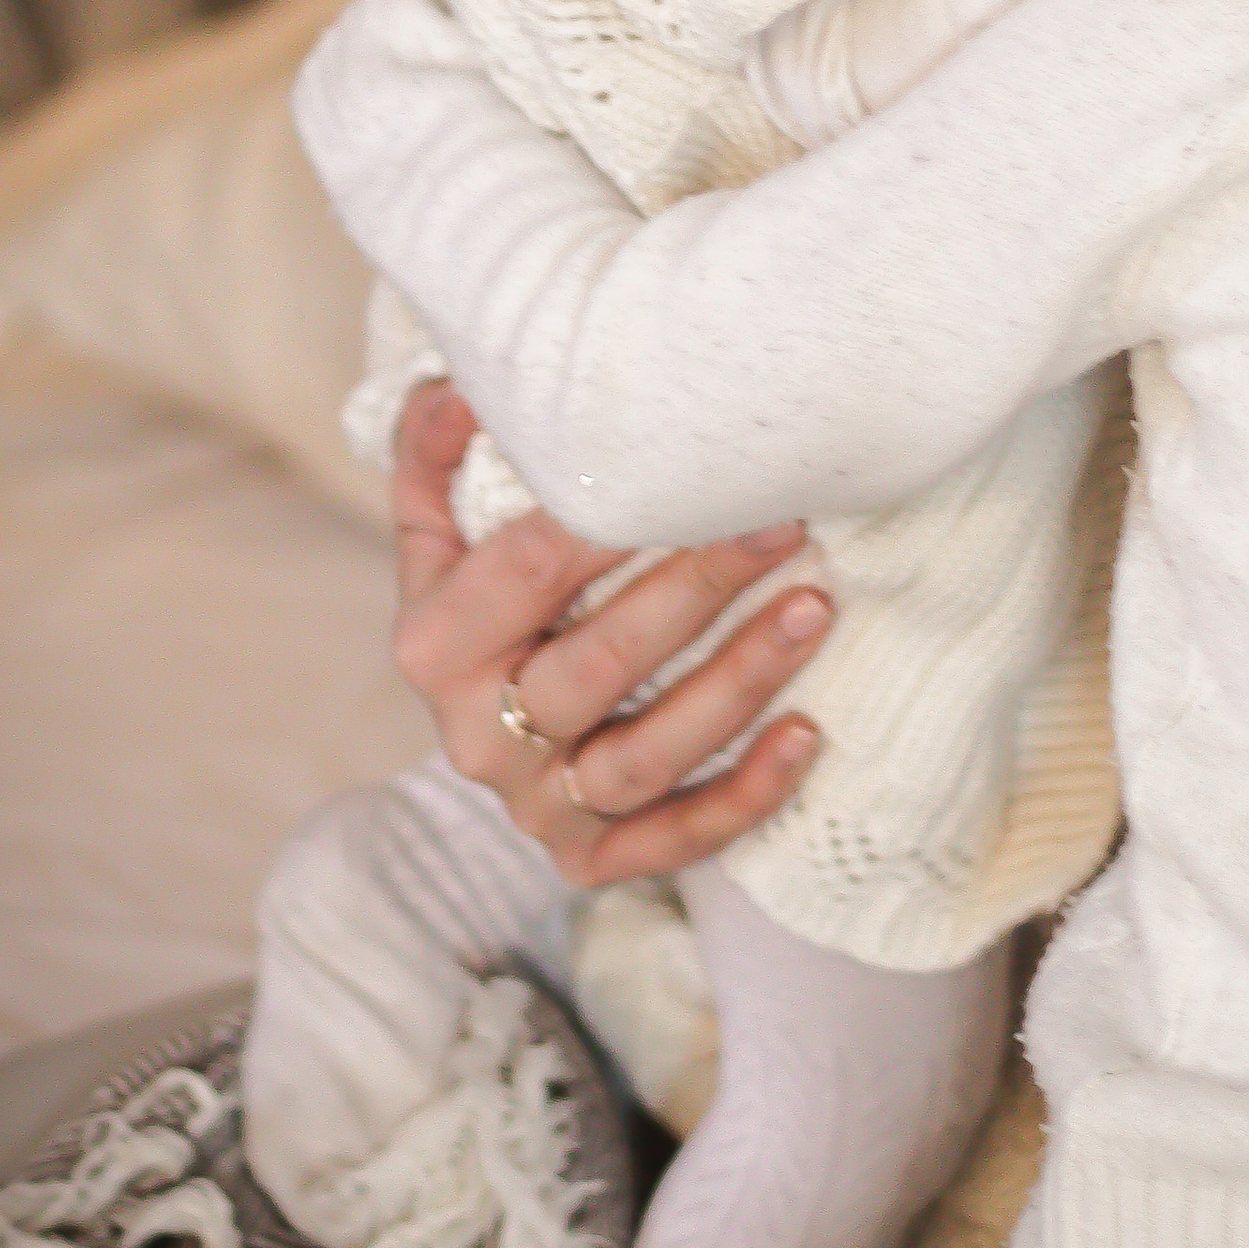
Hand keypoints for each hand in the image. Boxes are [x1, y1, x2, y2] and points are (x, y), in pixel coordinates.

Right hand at [390, 381, 828, 887]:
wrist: (482, 718)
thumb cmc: (484, 595)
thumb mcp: (442, 525)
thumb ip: (439, 453)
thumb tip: (462, 390)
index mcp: (433, 646)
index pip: (526, 571)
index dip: (610, 518)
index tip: (694, 465)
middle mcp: (476, 738)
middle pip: (597, 665)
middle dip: (697, 587)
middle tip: (782, 523)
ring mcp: (534, 806)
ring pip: (647, 756)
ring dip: (740, 683)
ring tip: (816, 607)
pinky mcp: (588, 856)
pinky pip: (675, 840)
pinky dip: (746, 795)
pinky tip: (808, 735)